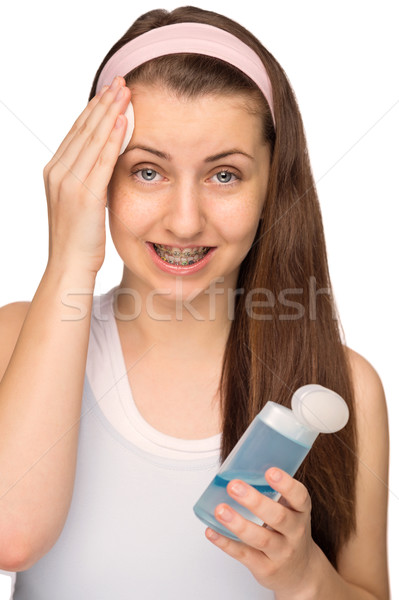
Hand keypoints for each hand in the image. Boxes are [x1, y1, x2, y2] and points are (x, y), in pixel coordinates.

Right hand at [43, 75, 130, 275]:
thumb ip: (89, 181)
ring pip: (92, 138)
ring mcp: (68, 182)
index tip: (110, 93)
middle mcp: (57, 171)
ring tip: (125, 91)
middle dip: (103, 103)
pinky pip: (101, 159)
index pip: (77, 132)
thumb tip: (104, 166)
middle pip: (83, 128)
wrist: (71, 266)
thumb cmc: (81, 241)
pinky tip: (125, 119)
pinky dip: (113, 137)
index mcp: (55, 171)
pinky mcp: (84, 194)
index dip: (94, 110)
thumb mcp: (82, 204)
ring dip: (110, 112)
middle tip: (120, 81)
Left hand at [206, 468, 316, 595]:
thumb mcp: (292, 511)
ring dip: (237, 523)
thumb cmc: (289, 531)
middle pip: (277, 517)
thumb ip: (273, 492)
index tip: (270, 471)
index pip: (299, 497)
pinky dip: (225, 543)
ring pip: (259, 538)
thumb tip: (239, 465)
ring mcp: (281, 553)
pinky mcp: (265, 568)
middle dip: (254, 501)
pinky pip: (244, 555)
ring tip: (220, 510)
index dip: (286, 484)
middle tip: (233, 486)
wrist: (301, 572)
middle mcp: (294, 532)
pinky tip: (211, 531)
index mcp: (300, 512)